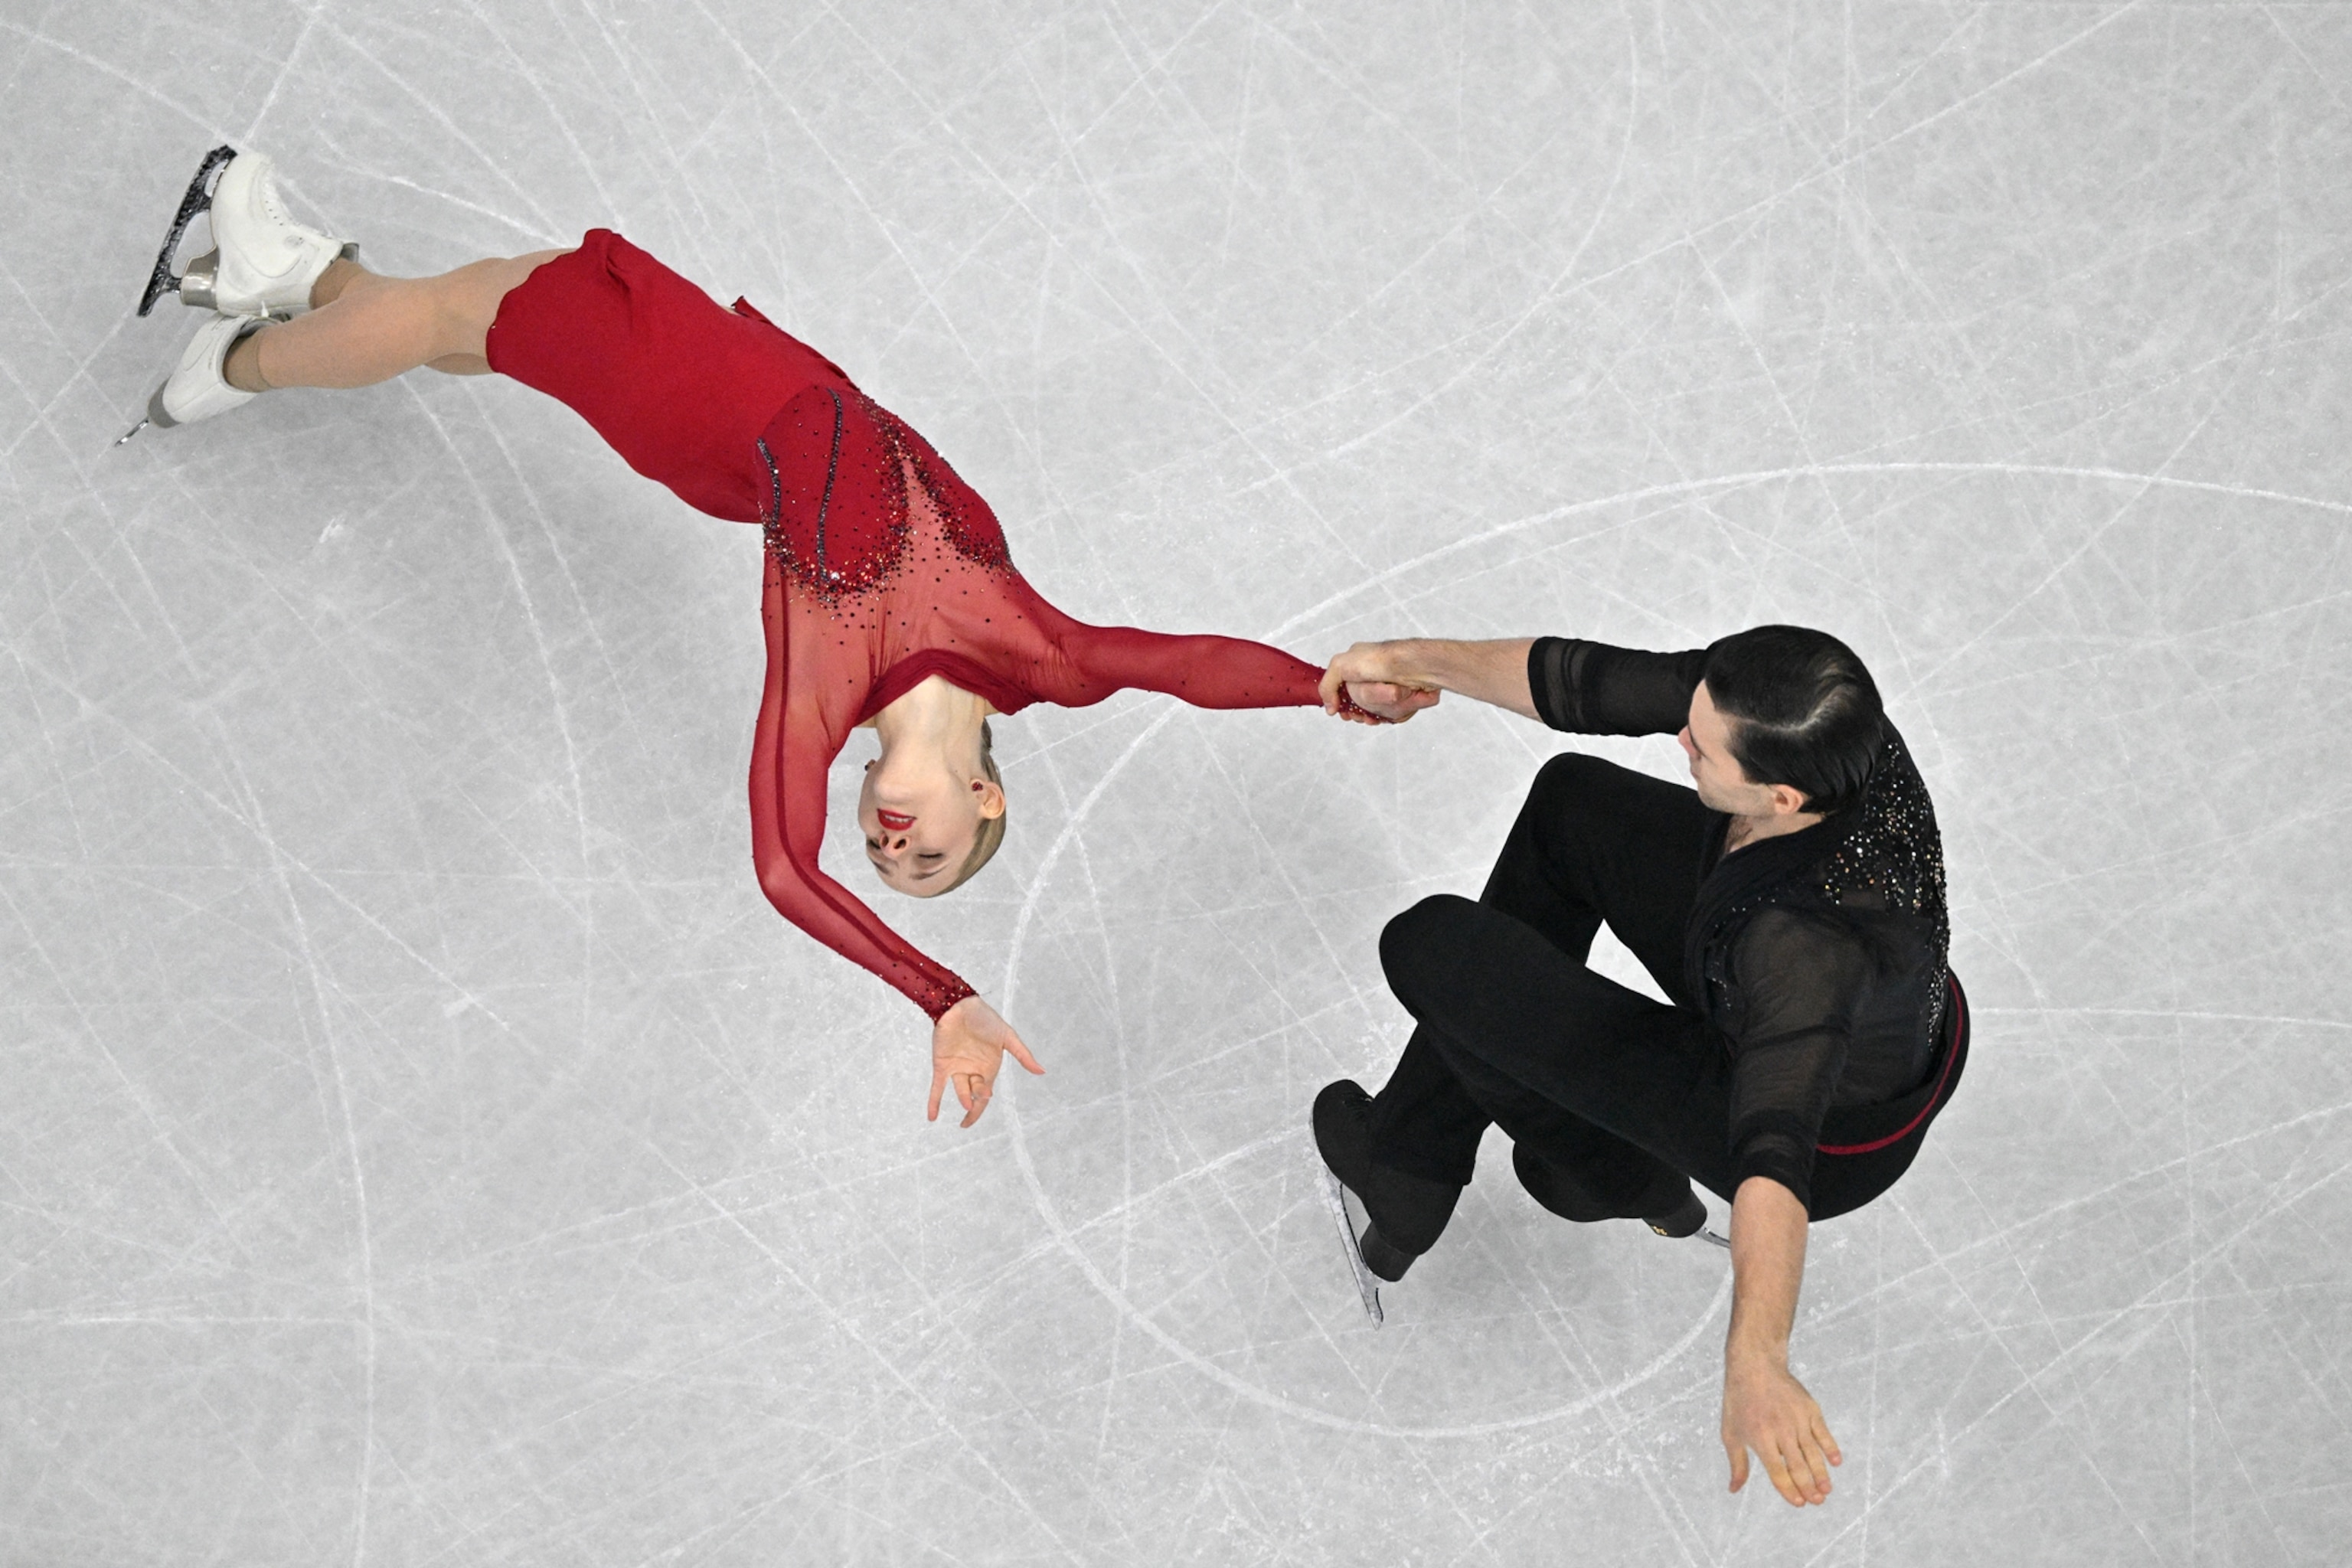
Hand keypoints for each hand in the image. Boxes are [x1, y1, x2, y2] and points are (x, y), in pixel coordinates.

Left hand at [928, 995, 1043, 1127]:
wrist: (961, 1004)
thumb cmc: (986, 1019)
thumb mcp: (1008, 1037)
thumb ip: (1022, 1055)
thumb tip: (1042, 1071)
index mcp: (988, 1067)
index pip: (987, 1092)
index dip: (985, 1100)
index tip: (987, 1097)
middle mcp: (973, 1071)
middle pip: (975, 1093)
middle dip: (977, 1097)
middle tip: (980, 1094)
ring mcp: (957, 1068)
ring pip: (959, 1090)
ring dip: (962, 1098)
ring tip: (966, 1105)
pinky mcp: (941, 1065)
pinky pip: (937, 1088)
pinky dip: (934, 1103)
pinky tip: (932, 1118)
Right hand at [1320, 641, 1438, 722]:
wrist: (1414, 665)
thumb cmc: (1381, 659)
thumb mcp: (1340, 665)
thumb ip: (1327, 686)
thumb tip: (1330, 708)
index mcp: (1357, 666)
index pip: (1345, 693)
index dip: (1346, 707)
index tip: (1346, 713)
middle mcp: (1374, 677)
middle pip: (1364, 706)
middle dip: (1368, 705)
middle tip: (1371, 703)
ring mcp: (1390, 687)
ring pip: (1382, 712)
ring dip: (1386, 706)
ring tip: (1393, 692)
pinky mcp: (1407, 697)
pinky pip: (1399, 714)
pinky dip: (1402, 709)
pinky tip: (1403, 699)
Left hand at [1721, 1350, 1841, 1505]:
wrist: (1755, 1366)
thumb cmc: (1739, 1402)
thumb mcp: (1730, 1432)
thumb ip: (1736, 1463)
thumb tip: (1734, 1490)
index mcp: (1760, 1438)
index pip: (1778, 1472)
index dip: (1789, 1490)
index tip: (1799, 1503)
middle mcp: (1781, 1430)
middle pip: (1798, 1466)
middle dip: (1809, 1487)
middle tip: (1818, 1501)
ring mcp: (1797, 1419)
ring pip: (1813, 1453)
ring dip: (1821, 1474)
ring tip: (1826, 1490)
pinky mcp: (1810, 1409)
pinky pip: (1823, 1433)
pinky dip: (1831, 1448)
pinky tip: (1836, 1462)